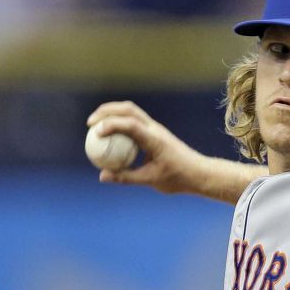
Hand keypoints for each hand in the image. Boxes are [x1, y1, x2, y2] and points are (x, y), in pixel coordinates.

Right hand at [86, 101, 266, 203]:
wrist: (199, 173)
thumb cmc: (178, 178)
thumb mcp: (151, 180)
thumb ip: (126, 177)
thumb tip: (103, 176)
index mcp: (155, 139)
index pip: (130, 125)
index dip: (111, 125)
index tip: (95, 132)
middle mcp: (155, 129)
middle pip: (128, 109)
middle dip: (107, 111)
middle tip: (90, 123)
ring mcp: (156, 128)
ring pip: (131, 112)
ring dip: (112, 113)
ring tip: (95, 125)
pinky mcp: (155, 132)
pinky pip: (134, 122)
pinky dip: (119, 123)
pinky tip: (109, 135)